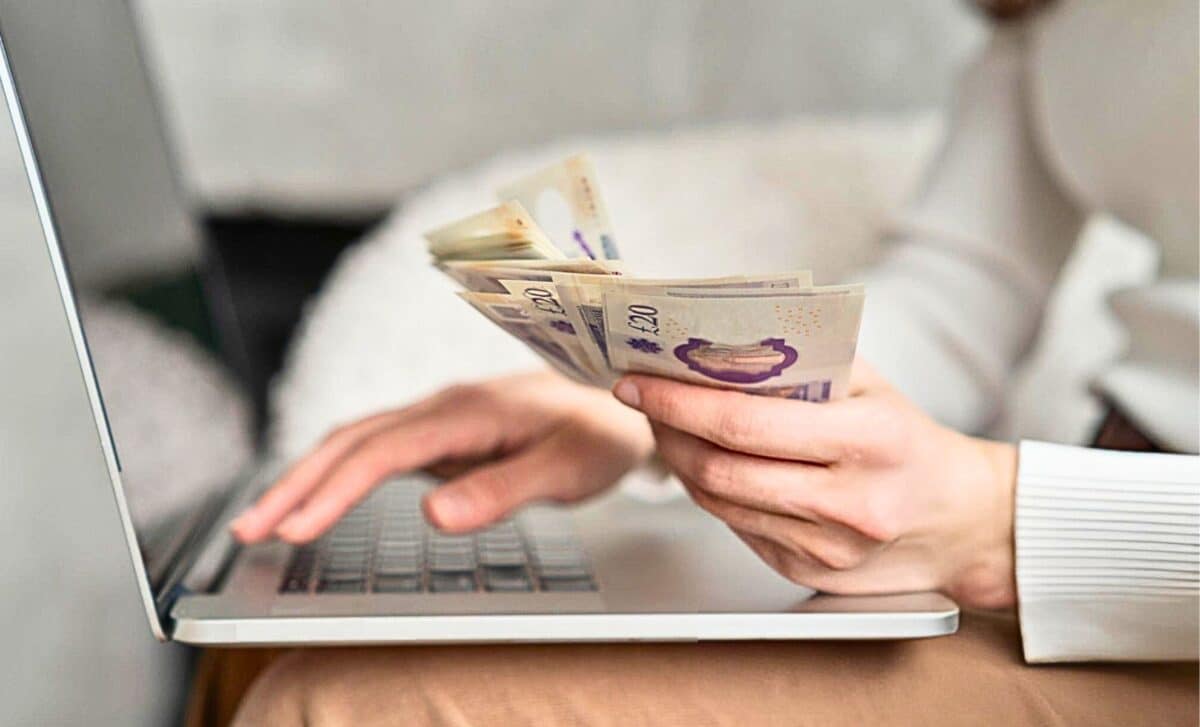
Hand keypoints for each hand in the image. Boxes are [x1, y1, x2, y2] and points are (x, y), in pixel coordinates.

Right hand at [232, 370, 652, 543]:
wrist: (618, 397)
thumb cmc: (597, 433)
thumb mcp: (565, 468)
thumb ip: (502, 489)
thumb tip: (432, 514)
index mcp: (467, 412)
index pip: (382, 452)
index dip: (332, 491)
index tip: (292, 530)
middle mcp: (441, 407)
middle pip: (350, 441)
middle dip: (294, 485)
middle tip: (246, 532)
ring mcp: (436, 415)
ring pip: (355, 439)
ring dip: (305, 477)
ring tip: (263, 520)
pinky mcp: (439, 429)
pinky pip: (374, 446)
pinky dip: (335, 470)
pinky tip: (317, 494)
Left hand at [613, 359, 1016, 608]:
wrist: (964, 522)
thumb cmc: (912, 444)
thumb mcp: (871, 387)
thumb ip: (801, 363)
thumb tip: (715, 346)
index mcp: (868, 442)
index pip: (745, 423)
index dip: (678, 402)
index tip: (639, 382)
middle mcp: (848, 503)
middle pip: (720, 469)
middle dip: (667, 430)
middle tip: (644, 400)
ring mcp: (826, 548)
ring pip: (720, 503)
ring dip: (680, 462)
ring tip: (668, 426)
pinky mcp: (808, 573)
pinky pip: (737, 527)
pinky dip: (711, 492)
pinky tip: (705, 463)